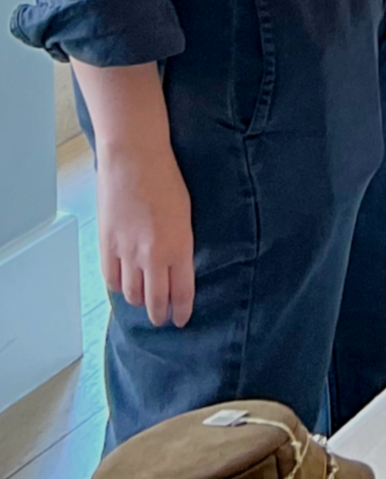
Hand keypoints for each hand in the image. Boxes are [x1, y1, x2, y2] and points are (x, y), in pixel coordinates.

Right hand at [96, 138, 194, 327]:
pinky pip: (111, 278)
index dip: (182, 310)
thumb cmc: (166, 179)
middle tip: (162, 319)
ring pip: (131, 293)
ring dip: (139, 302)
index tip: (181, 319)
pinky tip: (125, 286)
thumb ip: (180, 244)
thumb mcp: (185, 215)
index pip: (182, 292)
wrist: (134, 158)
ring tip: (144, 303)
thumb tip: (176, 266)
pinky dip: (119, 286)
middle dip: (160, 314)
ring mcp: (127, 251)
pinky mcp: (107, 244)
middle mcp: (153, 255)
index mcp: (179, 246)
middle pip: (155, 300)